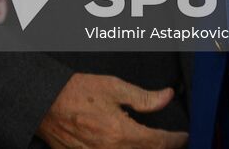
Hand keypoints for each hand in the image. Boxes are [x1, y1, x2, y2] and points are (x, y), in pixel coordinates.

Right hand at [36, 73, 187, 148]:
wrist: (44, 103)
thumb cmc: (76, 92)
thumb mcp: (113, 87)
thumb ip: (143, 97)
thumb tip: (167, 97)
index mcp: (121, 132)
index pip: (160, 143)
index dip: (177, 140)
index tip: (184, 136)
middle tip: (172, 142)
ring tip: (151, 144)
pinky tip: (128, 147)